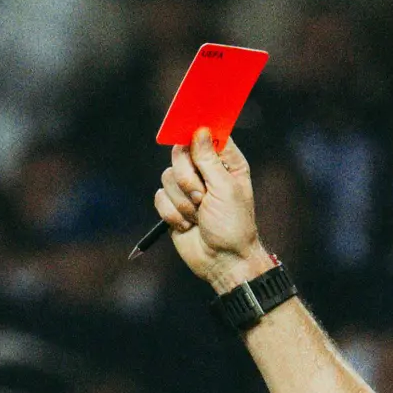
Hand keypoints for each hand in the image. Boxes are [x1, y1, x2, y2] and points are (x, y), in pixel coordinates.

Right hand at [158, 127, 273, 290]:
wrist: (222, 261)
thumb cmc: (233, 225)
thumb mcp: (225, 188)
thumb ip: (209, 159)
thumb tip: (199, 130)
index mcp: (226, 163)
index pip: (206, 135)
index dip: (196, 132)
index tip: (188, 133)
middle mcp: (205, 171)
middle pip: (180, 153)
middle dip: (187, 178)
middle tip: (201, 196)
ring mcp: (188, 188)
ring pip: (167, 177)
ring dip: (182, 201)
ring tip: (198, 215)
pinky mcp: (174, 205)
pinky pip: (159, 197)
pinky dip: (172, 213)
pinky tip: (187, 225)